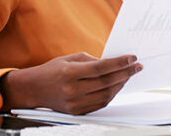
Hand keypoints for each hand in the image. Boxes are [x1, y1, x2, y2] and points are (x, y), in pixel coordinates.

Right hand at [0, 52, 141, 114]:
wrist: (33, 89)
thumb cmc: (52, 71)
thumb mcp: (70, 59)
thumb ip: (92, 60)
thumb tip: (114, 63)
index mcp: (70, 73)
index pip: (102, 68)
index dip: (120, 63)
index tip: (133, 58)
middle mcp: (72, 90)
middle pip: (107, 82)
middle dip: (126, 74)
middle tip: (137, 67)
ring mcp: (74, 104)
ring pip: (107, 95)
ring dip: (121, 85)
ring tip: (128, 76)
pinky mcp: (77, 112)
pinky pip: (100, 104)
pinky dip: (111, 94)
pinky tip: (117, 86)